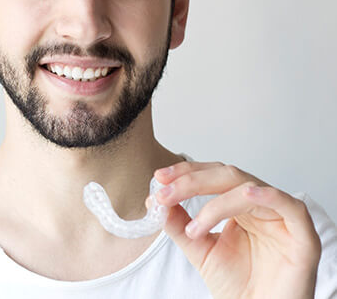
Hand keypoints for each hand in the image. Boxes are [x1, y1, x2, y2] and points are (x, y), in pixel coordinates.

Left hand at [148, 161, 321, 298]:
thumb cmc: (238, 285)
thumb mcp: (200, 249)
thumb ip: (179, 224)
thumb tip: (155, 198)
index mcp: (238, 203)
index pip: (212, 175)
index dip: (186, 173)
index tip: (159, 177)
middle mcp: (259, 203)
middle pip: (226, 175)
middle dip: (192, 181)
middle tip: (165, 192)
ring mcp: (281, 215)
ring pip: (247, 188)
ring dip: (214, 201)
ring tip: (194, 227)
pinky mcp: (303, 234)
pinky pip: (288, 204)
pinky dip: (266, 196)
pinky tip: (246, 195)